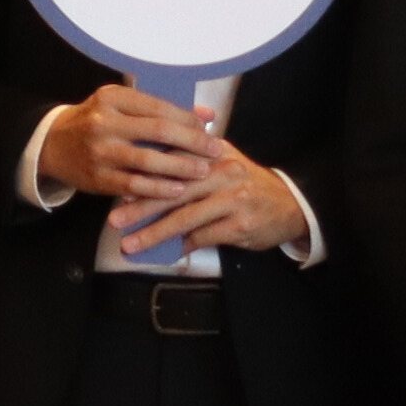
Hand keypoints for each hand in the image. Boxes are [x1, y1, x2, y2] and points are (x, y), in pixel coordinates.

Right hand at [44, 83, 218, 230]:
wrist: (52, 144)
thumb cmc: (97, 121)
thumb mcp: (122, 105)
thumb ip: (162, 108)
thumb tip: (207, 115)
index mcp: (113, 97)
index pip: (159, 107)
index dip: (188, 119)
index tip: (208, 128)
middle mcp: (104, 122)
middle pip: (158, 131)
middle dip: (192, 142)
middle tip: (215, 150)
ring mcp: (100, 151)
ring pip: (148, 160)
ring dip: (180, 168)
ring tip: (202, 171)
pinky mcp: (97, 177)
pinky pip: (135, 185)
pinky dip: (159, 189)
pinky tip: (179, 190)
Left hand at [130, 136, 311, 260]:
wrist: (289, 205)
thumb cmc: (247, 184)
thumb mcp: (224, 161)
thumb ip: (191, 156)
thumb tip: (145, 165)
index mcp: (215, 153)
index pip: (174, 159)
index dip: (145, 172)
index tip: (119, 184)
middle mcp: (224, 172)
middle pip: (174, 189)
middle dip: (141, 206)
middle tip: (115, 219)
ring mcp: (233, 199)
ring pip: (185, 217)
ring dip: (154, 233)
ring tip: (130, 244)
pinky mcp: (239, 224)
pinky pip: (202, 237)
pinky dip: (182, 246)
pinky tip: (165, 253)